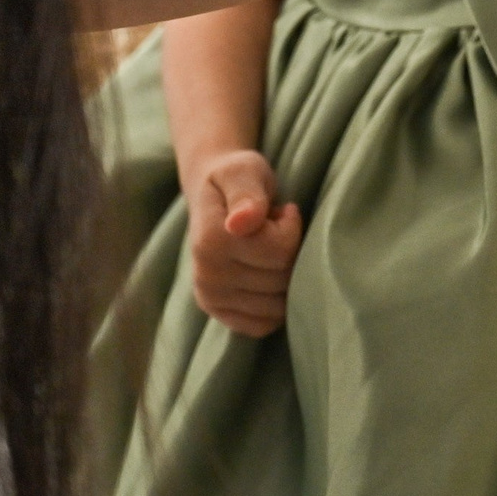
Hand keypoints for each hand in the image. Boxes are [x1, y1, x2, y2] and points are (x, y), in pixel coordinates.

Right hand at [186, 149, 302, 336]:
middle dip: (288, 252)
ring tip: (266, 250)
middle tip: (272, 230)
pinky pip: (263, 324)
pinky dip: (273, 303)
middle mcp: (206, 276)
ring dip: (282, 276)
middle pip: (281, 279)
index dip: (290, 228)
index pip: (280, 252)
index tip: (280, 212)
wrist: (212, 192)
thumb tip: (241, 222)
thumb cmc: (236, 177)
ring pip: (277, 305)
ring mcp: (210, 298)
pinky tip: (264, 274)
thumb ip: (247, 194)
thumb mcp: (244, 171)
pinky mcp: (219, 313)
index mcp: (210, 242)